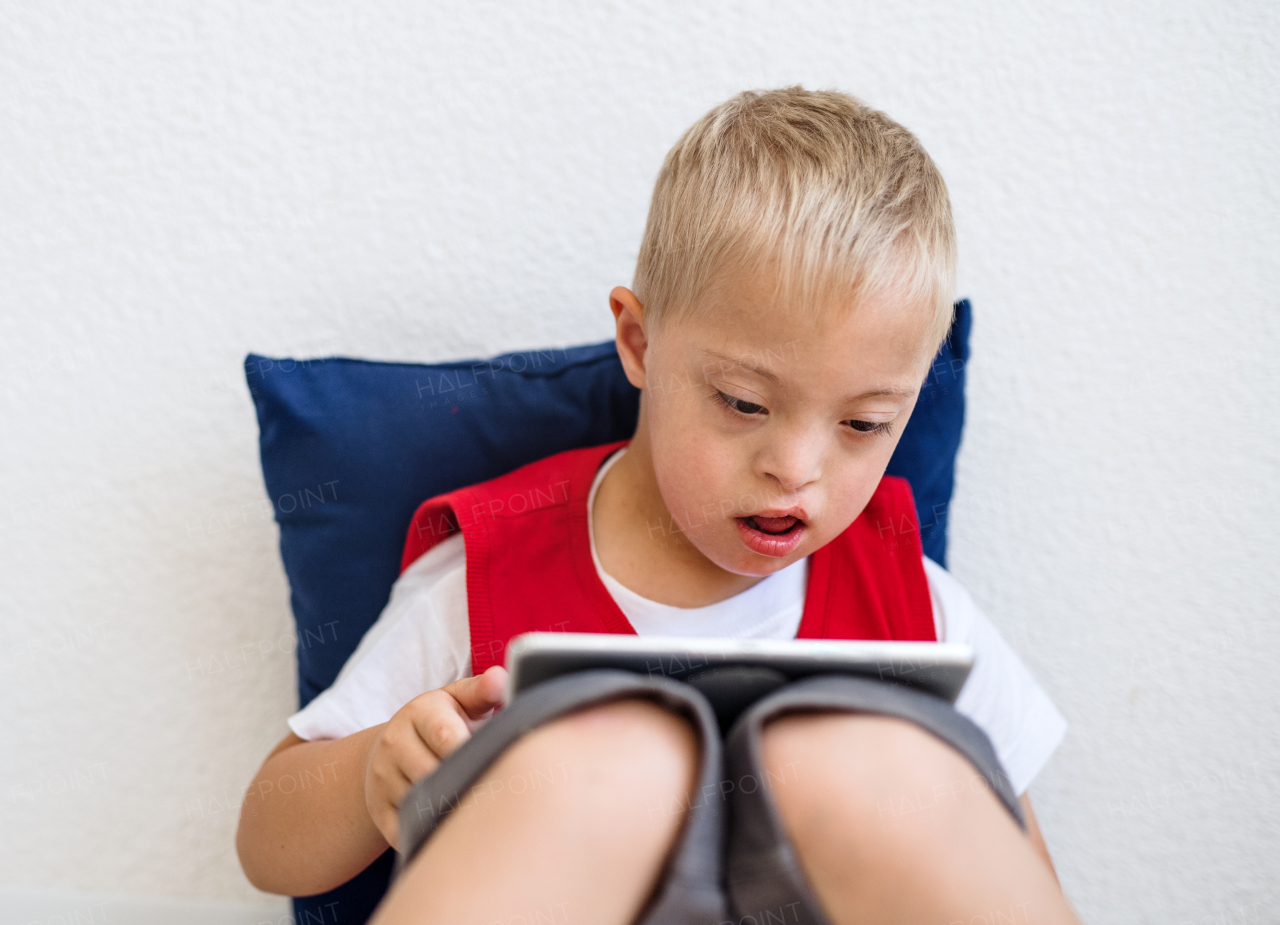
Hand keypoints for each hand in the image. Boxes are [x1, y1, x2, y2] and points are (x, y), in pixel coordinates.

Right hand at [364, 665, 506, 847]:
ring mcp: (383, 779)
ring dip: (453, 810)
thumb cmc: (443, 722)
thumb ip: (482, 691)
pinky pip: (409, 831)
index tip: (498, 762)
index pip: (446, 737)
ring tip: (482, 810)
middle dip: (466, 783)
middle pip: (434, 775)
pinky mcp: (380, 812)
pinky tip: (456, 827)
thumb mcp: (460, 700)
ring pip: (423, 805)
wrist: (393, 751)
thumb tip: (501, 678)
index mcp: (418, 712)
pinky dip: (434, 833)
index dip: (473, 753)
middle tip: (498, 793)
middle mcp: (394, 744)